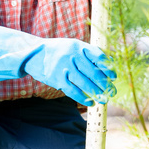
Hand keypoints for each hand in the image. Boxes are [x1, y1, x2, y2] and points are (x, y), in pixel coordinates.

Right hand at [0, 24, 116, 104]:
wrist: (33, 54)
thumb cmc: (58, 51)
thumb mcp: (72, 46)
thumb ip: (88, 54)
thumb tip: (108, 66)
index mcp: (78, 46)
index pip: (98, 57)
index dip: (108, 68)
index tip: (114, 77)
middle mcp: (72, 55)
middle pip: (93, 72)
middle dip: (105, 84)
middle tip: (113, 92)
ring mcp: (64, 67)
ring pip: (85, 83)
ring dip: (97, 93)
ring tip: (104, 99)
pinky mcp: (57, 79)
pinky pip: (73, 91)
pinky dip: (83, 98)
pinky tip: (90, 102)